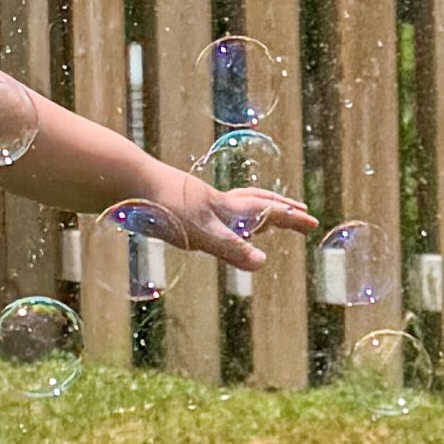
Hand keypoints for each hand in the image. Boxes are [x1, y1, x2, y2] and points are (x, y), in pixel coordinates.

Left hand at [130, 179, 315, 285]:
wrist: (129, 180)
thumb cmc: (164, 205)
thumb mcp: (200, 233)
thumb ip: (231, 248)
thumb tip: (262, 263)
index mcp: (228, 208)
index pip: (269, 211)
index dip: (292, 219)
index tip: (314, 223)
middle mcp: (218, 202)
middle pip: (259, 201)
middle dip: (282, 209)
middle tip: (300, 212)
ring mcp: (200, 202)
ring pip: (238, 203)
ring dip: (258, 209)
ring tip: (265, 219)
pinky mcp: (183, 204)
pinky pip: (216, 210)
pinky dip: (229, 215)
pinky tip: (218, 223)